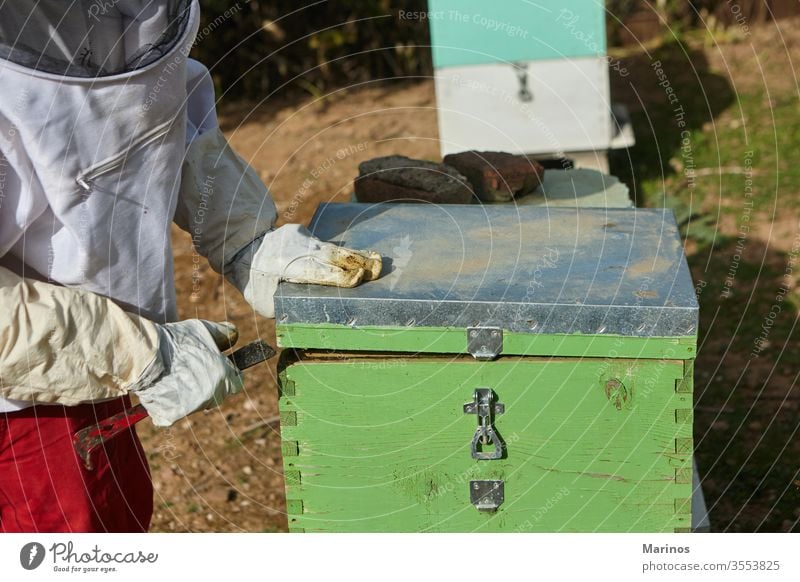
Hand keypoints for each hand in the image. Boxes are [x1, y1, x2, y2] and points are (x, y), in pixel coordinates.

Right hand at [131, 320, 243, 426]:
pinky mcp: (173, 415)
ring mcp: (193, 407)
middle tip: (192, 371)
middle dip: (211, 385)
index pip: (236, 382)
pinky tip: (164, 389)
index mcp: (224, 376)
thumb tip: (235, 334)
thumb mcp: (203, 329)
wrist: (145, 354)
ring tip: (176, 377)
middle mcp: (212, 395)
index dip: (228, 374)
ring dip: (192, 395)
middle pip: (218, 395)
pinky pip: (175, 412)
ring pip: (198, 404)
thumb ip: (223, 333)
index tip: (217, 369)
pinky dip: (171, 404)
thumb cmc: (176, 340)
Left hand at [229, 224, 381, 317]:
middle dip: (359, 263)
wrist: (242, 247)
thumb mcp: (264, 303)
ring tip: (376, 261)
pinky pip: (327, 245)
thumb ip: (285, 308)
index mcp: (291, 269)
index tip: (359, 277)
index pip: (322, 272)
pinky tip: (359, 257)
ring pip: (333, 249)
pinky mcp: (304, 234)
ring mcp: (303, 239)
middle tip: (379, 268)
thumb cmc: (255, 282)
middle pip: (334, 257)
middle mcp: (300, 251)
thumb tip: (308, 314)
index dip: (341, 276)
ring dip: (356, 256)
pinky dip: (343, 252)